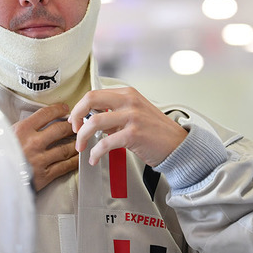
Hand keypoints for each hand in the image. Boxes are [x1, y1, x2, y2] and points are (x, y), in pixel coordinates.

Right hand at [13, 103, 78, 190]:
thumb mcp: (5, 135)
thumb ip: (21, 127)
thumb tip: (37, 119)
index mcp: (22, 130)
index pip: (46, 114)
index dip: (59, 109)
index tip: (66, 109)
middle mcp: (33, 143)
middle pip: (60, 130)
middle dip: (72, 126)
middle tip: (77, 125)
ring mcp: (40, 159)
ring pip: (65, 148)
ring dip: (76, 144)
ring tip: (80, 140)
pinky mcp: (44, 175)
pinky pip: (64, 166)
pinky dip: (74, 161)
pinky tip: (78, 158)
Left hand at [68, 88, 186, 166]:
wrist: (178, 145)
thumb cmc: (155, 132)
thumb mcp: (134, 114)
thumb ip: (114, 113)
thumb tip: (90, 118)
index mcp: (127, 93)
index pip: (94, 94)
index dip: (79, 108)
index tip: (76, 121)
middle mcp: (129, 101)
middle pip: (90, 99)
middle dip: (76, 116)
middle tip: (74, 130)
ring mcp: (132, 116)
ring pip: (94, 121)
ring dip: (82, 137)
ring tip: (81, 147)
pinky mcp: (134, 134)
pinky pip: (105, 142)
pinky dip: (95, 152)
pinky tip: (94, 158)